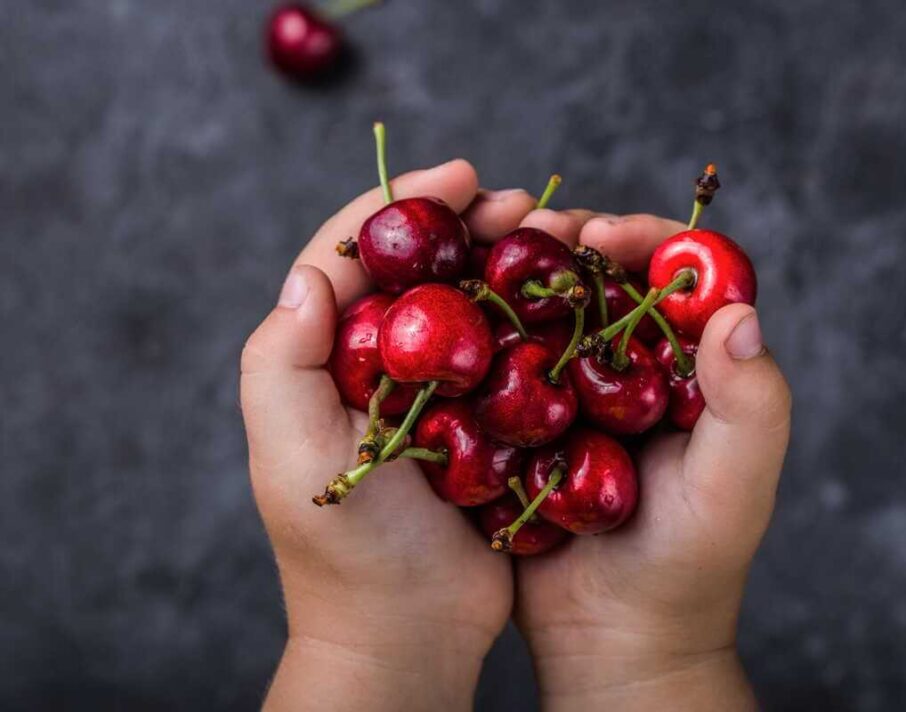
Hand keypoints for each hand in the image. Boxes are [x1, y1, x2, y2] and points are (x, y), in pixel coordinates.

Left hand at [239, 160, 538, 710]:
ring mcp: (439, 393)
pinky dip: (542, 321)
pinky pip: (515, 356)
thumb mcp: (294, 456)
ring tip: (563, 241)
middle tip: (526, 204)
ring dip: (515, 264)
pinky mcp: (487, 424)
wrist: (409, 636)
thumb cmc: (345, 553)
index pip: (357, 255)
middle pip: (427, 268)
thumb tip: (311, 273)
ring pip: (477, 304)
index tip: (460, 175)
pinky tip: (577, 304)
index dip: (404, 205)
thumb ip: (283, 363)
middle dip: (472, 224)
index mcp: (329, 359)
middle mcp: (381, 364)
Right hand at [512, 212, 792, 710]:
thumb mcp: (732, 489)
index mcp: (692, 370)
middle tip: (530, 231)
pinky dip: (477, 333)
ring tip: (483, 263)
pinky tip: (449, 318)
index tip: (602, 235)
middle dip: (569, 244)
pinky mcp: (522, 424)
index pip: (682, 278)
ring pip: (547, 313)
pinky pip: (499, 364)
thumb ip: (750, 405)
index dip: (647, 241)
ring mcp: (573, 394)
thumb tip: (737, 312)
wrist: (613, 641)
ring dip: (517, 279)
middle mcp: (634, 370)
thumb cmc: (688, 567)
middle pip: (604, 281)